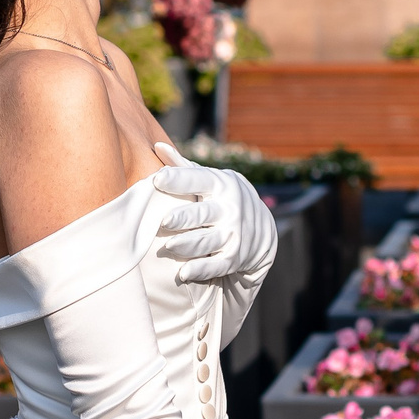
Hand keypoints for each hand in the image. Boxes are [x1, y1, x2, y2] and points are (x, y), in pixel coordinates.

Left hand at [151, 149, 276, 285]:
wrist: (262, 229)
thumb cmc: (222, 199)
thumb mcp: (210, 180)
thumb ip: (183, 168)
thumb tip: (157, 146)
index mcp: (220, 185)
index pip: (198, 179)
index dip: (178, 179)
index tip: (157, 179)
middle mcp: (229, 209)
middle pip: (203, 214)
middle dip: (185, 217)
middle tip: (164, 220)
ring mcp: (232, 235)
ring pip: (207, 241)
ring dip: (188, 245)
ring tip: (169, 246)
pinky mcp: (233, 258)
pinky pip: (216, 265)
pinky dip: (201, 270)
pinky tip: (184, 273)